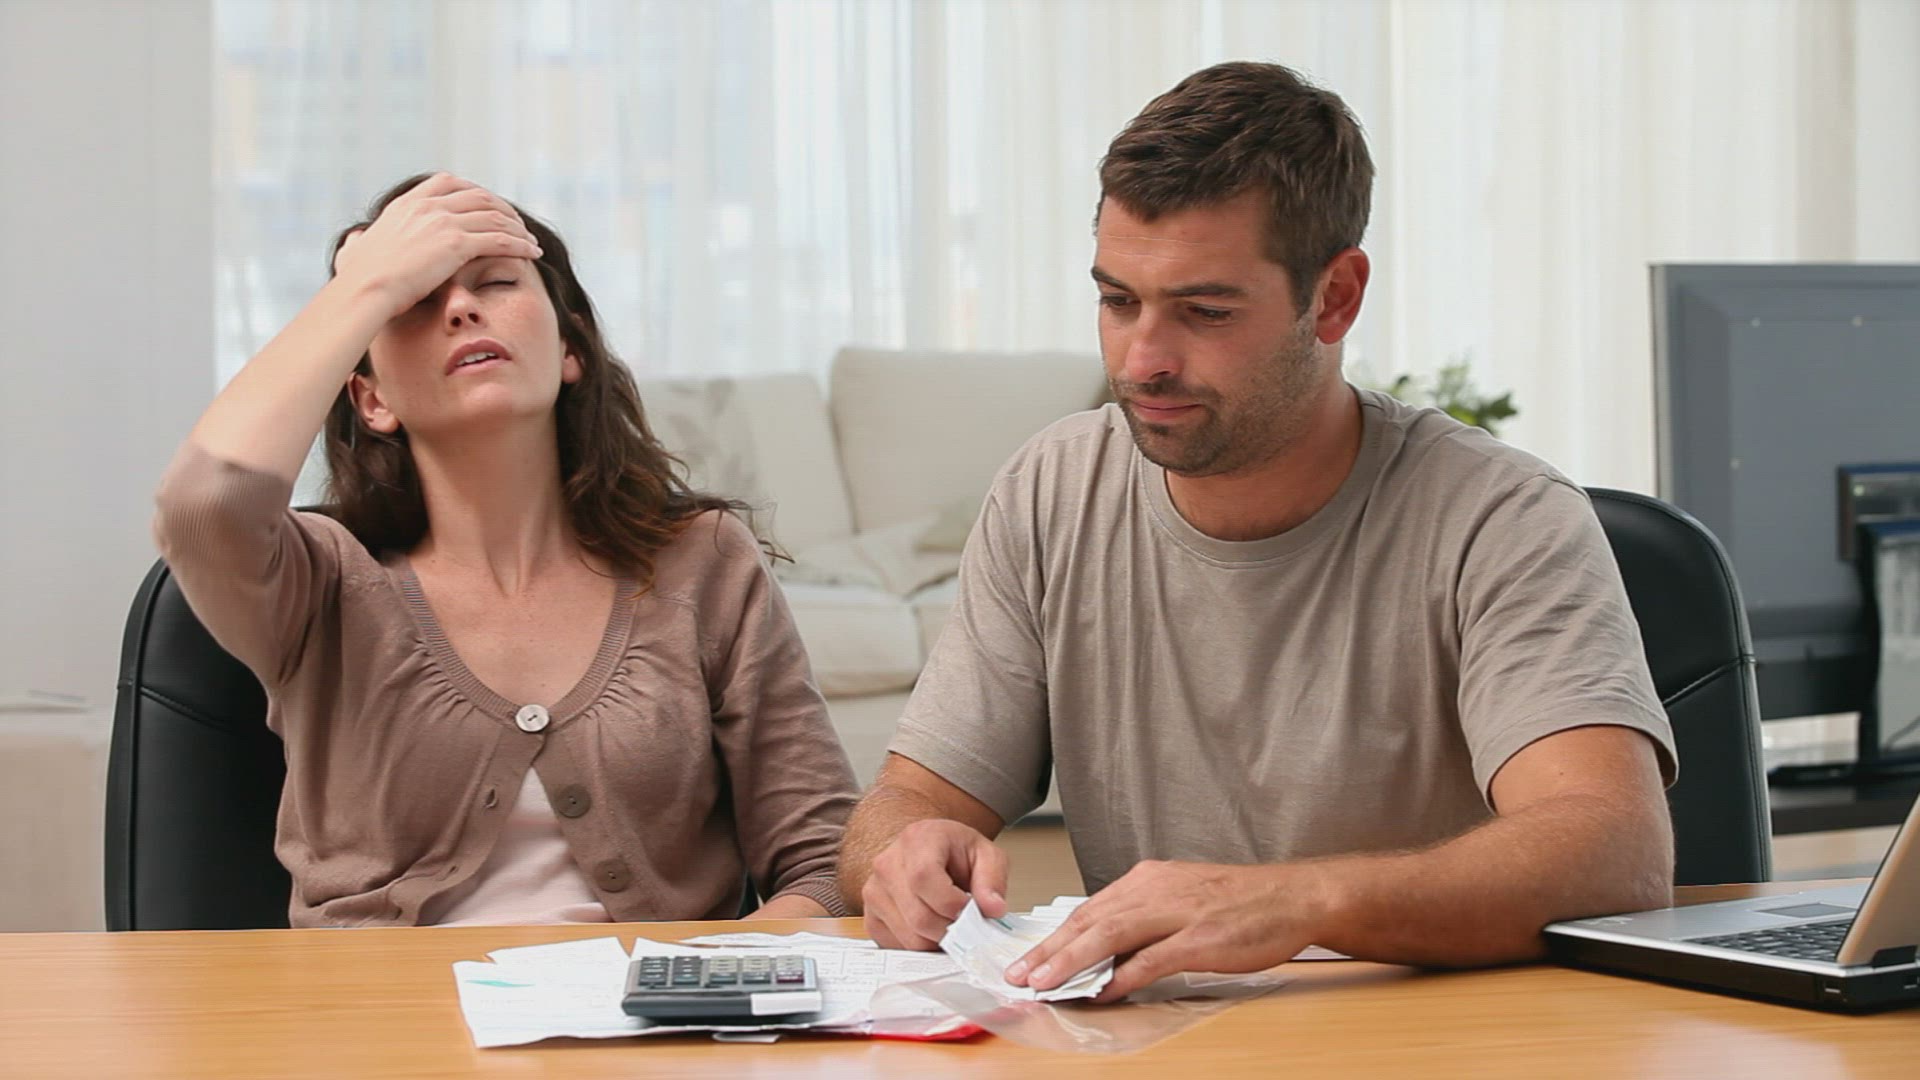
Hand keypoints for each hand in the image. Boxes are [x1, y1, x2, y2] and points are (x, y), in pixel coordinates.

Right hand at [330, 172, 542, 318]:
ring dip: (518, 228)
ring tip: (531, 241)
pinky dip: (521, 244)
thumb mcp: (355, 250)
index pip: (449, 182)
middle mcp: (427, 206)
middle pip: (479, 196)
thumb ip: (360, 241)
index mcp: (407, 203)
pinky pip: (501, 239)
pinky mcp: (456, 243)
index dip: (475, 192)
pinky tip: (533, 253)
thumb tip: (356, 240)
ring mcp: (443, 221)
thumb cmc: (358, 279)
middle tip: (518, 225)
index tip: (489, 207)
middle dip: (504, 209)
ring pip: (495, 216)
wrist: (364, 289)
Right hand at [861, 819, 1009, 949]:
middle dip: (951, 931)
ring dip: (937, 941)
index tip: (970, 910)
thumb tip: (993, 909)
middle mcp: (887, 864)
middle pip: (918, 916)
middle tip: (967, 927)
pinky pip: (897, 946)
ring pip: (909, 937)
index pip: (924, 878)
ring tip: (950, 925)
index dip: (951, 903)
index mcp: (917, 840)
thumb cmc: (955, 852)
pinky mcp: (870, 916)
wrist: (930, 850)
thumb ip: (992, 880)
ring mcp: (874, 891)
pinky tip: (931, 930)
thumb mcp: (986, 855)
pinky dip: (920, 947)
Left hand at [1005, 860, 1321, 1002]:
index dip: (1053, 937)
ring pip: (1110, 934)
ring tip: (1044, 983)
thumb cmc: (1240, 903)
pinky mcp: (1201, 936)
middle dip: (1048, 950)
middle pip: (1089, 920)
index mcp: (1148, 879)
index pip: (1088, 910)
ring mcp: (1178, 912)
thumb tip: (1106, 959)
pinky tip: (1104, 992)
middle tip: (1018, 974)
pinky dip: (1124, 976)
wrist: (1294, 896)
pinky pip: (1153, 958)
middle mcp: (1156, 889)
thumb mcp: (1181, 902)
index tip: (1025, 958)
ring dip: (1071, 961)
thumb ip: (1143, 925)